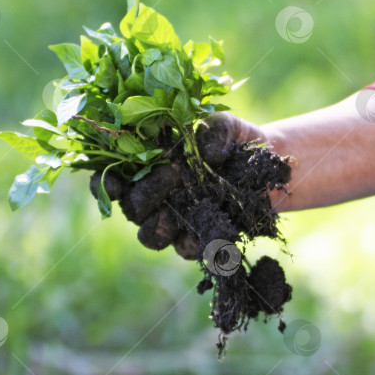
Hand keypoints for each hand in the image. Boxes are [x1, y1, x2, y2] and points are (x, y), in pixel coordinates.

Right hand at [89, 112, 272, 259]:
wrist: (269, 165)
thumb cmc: (235, 140)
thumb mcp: (226, 126)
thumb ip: (214, 131)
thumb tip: (207, 153)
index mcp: (147, 165)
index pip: (112, 177)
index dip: (105, 183)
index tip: (115, 182)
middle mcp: (154, 196)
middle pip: (131, 208)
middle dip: (145, 194)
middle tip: (171, 173)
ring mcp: (174, 220)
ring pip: (149, 236)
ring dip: (160, 224)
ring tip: (179, 207)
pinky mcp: (197, 238)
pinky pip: (184, 248)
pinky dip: (191, 240)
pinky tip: (204, 228)